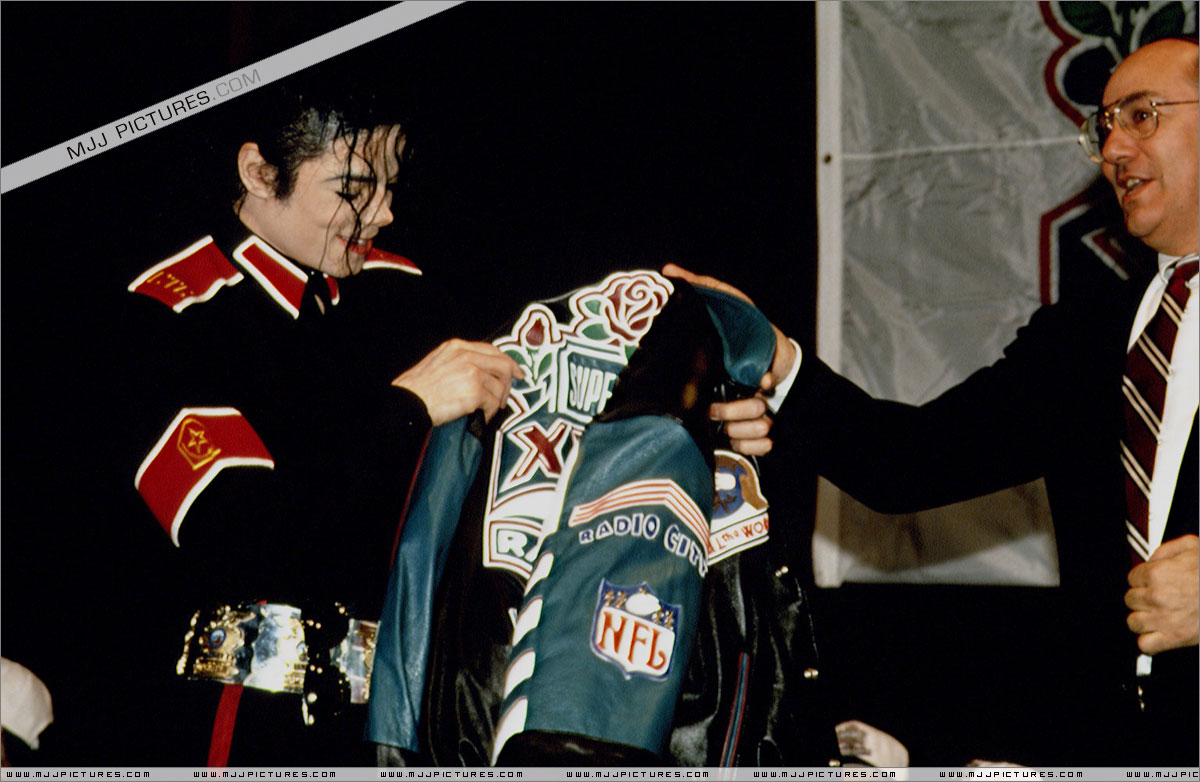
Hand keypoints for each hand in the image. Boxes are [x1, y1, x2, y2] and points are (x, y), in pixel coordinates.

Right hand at [393, 339, 523, 425]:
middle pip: (504, 366)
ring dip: (496, 403)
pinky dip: (489, 414)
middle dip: (509, 384)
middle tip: (506, 398)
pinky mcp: (475, 392)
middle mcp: (467, 356)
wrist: (407, 404)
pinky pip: (493, 404)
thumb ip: (459, 361)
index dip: (508, 363)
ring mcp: (472, 373)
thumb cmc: (418, 389)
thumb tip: (483, 371)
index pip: (492, 350)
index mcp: (457, 347)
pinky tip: (479, 417)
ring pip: (500, 388)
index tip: (517, 373)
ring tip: (485, 411)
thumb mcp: (437, 362)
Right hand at [662, 263, 795, 455]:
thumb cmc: (755, 335)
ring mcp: (723, 425)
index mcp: (699, 378)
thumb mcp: (732, 305)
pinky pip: (743, 453)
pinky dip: (761, 444)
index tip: (729, 391)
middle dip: (740, 411)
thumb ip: (705, 289)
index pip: (686, 398)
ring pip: (729, 439)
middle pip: (712, 421)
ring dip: (754, 426)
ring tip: (768, 412)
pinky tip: (771, 433)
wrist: (789, 368)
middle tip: (760, 399)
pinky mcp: (740, 442)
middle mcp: (706, 404)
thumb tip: (669, 271)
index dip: (710, 401)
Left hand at [1125, 534, 1198, 654]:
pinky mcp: (1175, 638)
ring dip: (1143, 619)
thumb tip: (1152, 559)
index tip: (1151, 583)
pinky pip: (1146, 645)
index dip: (1142, 580)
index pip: (1132, 578)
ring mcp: (1164, 619)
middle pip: (1131, 599)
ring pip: (1133, 622)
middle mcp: (1157, 596)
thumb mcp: (1193, 546)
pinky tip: (1158, 633)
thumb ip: (1167, 549)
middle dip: (1142, 598)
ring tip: (1155, 616)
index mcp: (1158, 573)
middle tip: (1157, 598)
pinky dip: (1149, 641)